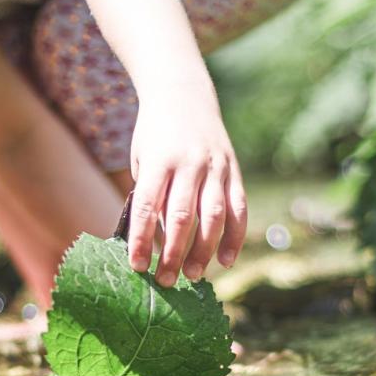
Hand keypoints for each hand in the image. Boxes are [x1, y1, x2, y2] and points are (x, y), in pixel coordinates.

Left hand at [126, 89, 246, 286]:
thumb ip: (150, 196)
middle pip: (182, 216)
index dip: (142, 239)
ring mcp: (215, 166)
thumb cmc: (154, 135)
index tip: (137, 266)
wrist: (183, 94)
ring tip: (192, 276)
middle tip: (164, 281)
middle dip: (173, 253)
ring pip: (213, 216)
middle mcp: (190, 163)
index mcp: (160, 160)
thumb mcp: (143, 159)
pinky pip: (238, 209)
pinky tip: (226, 260)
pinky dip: (235, 237)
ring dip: (203, 250)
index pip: (148, 206)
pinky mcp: (234, 170)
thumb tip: (154, 243)